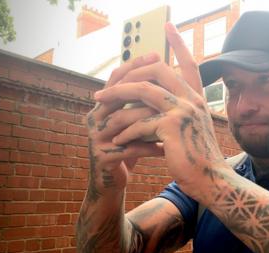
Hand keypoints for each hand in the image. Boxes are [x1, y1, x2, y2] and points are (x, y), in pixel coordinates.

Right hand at [86, 54, 166, 191]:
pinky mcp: (102, 157)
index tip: (157, 54)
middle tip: (169, 83)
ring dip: (151, 120)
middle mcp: (95, 118)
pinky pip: (131, 148)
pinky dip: (151, 147)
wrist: (112, 183)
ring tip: (174, 117)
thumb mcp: (134, 123)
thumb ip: (140, 102)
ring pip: (126, 121)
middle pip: (120, 94)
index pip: (118, 77)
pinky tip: (167, 148)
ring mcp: (96, 138)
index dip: (135, 64)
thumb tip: (163, 74)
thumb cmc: (127, 149)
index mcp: (103, 106)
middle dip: (146, 88)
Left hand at [93, 23, 229, 197]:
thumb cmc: (200, 157)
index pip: (190, 63)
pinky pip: (139, 122)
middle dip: (127, 74)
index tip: (169, 26)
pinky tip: (117, 141)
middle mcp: (193, 99)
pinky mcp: (172, 128)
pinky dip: (124, 132)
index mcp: (198, 98)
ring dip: (117, 98)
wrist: (213, 180)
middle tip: (105, 88)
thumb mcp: (194, 129)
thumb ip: (182, 111)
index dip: (179, 43)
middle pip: (157, 68)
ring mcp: (183, 111)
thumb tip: (158, 102)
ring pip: (143, 90)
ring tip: (99, 107)